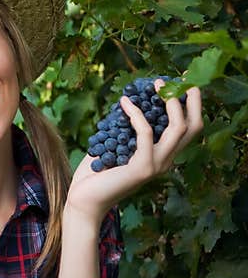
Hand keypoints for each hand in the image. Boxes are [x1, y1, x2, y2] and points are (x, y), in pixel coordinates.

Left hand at [66, 80, 202, 222]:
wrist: (83, 199)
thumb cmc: (95, 172)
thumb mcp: (115, 145)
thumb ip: (126, 128)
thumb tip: (126, 100)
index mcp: (162, 155)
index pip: (188, 129)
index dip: (191, 105)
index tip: (182, 82)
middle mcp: (165, 161)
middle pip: (193, 126)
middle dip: (192, 99)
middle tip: (181, 77)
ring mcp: (156, 165)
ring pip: (178, 128)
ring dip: (170, 101)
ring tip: (156, 83)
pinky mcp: (142, 168)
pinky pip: (145, 133)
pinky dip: (135, 114)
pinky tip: (123, 102)